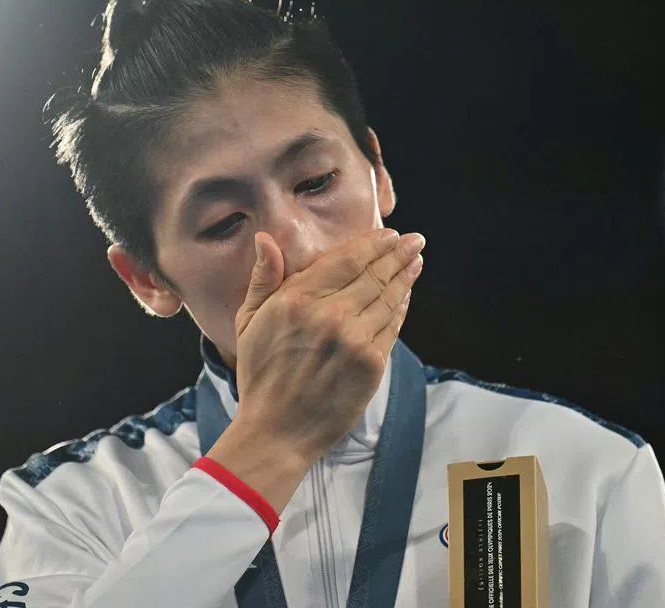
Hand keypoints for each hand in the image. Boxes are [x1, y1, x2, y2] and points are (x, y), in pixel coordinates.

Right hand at [231, 227, 424, 463]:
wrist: (276, 431)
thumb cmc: (260, 376)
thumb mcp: (249, 322)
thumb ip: (263, 278)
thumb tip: (265, 238)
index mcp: (297, 300)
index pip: (346, 260)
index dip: (372, 244)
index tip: (388, 234)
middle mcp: (330, 316)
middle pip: (374, 274)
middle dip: (397, 254)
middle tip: (414, 240)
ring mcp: (354, 341)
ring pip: (388, 298)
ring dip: (405, 277)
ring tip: (415, 261)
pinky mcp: (372, 365)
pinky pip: (392, 327)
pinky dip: (401, 308)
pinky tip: (405, 296)